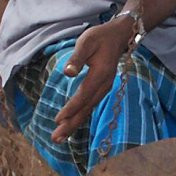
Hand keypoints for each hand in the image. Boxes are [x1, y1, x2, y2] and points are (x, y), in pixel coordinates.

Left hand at [51, 17, 134, 141]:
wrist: (119, 37)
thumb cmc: (100, 37)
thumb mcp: (86, 42)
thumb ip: (77, 58)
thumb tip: (67, 72)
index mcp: (100, 75)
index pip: (83, 96)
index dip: (71, 108)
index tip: (58, 119)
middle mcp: (103, 86)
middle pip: (86, 109)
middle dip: (71, 125)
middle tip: (56, 139)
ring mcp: (103, 89)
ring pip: (88, 110)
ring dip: (74, 124)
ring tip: (60, 137)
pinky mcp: (101, 90)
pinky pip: (90, 107)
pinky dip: (80, 117)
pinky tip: (71, 124)